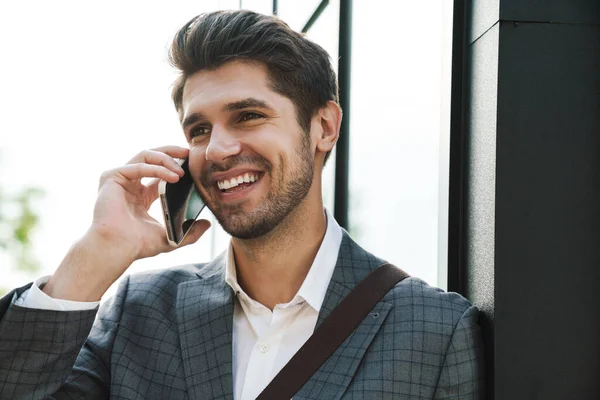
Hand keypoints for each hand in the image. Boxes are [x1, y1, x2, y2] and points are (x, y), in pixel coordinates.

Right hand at [91, 146, 208, 259]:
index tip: (193, 163)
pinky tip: (172, 177)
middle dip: (172, 152)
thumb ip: (190, 232)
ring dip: (166, 160)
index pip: (160, 171)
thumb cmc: (137, 245)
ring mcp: (119, 179)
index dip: (176, 165)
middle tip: (189, 153)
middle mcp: (130, 184)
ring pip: (145, 156)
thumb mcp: (171, 237)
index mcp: (141, 195)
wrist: (117, 248)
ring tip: (182, 171)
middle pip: (152, 157)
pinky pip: (139, 166)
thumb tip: (208, 224)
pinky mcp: (112, 177)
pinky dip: (157, 168)